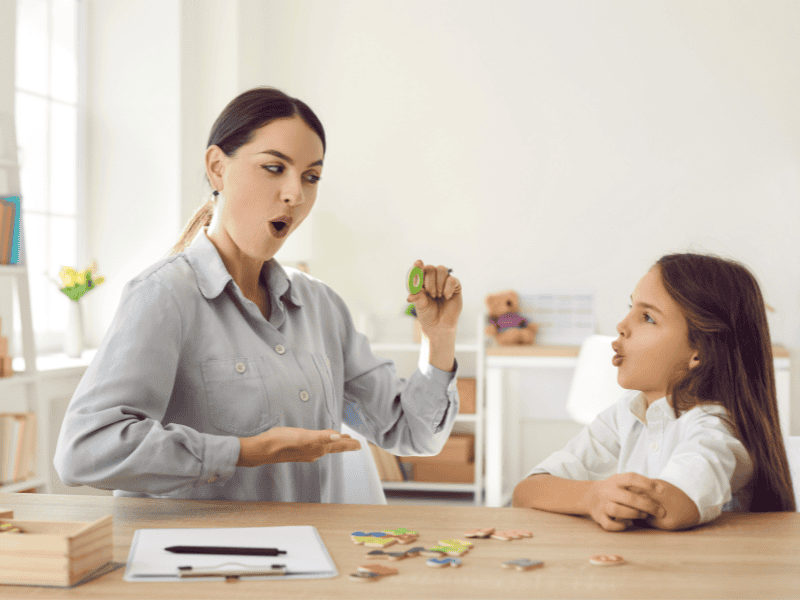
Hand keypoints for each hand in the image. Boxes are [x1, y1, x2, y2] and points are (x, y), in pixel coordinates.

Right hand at [237, 427, 360, 466]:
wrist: (263, 449)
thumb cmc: (282, 441)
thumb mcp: (304, 436)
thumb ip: (322, 437)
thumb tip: (339, 438)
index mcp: (318, 448)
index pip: (338, 446)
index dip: (350, 444)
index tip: (360, 445)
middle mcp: (314, 452)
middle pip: (334, 448)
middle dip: (345, 445)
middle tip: (355, 443)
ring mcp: (305, 452)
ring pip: (325, 447)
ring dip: (335, 444)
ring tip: (341, 440)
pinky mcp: (297, 449)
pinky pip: (316, 446)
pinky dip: (323, 443)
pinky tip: (319, 442)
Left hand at [406, 260, 462, 336]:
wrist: (440, 324)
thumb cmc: (427, 313)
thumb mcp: (420, 305)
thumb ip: (417, 297)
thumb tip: (409, 296)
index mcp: (421, 281)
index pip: (418, 269)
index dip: (418, 266)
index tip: (417, 264)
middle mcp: (432, 279)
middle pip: (430, 268)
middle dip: (429, 281)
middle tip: (431, 295)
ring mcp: (444, 281)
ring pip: (441, 269)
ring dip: (438, 283)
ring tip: (438, 296)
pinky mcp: (455, 286)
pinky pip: (452, 279)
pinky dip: (448, 288)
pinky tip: (446, 297)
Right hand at [587, 472, 665, 531]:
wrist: (590, 496)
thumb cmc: (614, 489)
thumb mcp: (622, 482)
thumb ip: (638, 485)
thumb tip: (661, 489)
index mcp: (615, 480)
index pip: (631, 478)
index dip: (647, 483)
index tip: (662, 490)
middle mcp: (607, 491)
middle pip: (628, 497)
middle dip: (647, 505)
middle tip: (660, 511)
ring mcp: (602, 504)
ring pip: (617, 510)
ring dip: (634, 514)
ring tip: (643, 515)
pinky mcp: (599, 517)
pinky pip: (609, 524)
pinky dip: (621, 525)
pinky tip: (629, 523)